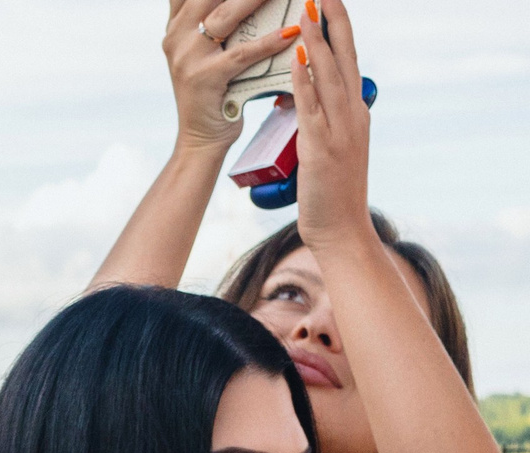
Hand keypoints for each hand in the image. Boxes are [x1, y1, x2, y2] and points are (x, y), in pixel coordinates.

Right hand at [164, 0, 302, 153]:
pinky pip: (241, 54)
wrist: (201, 138)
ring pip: (226, 16)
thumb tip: (252, 2)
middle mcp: (175, 37)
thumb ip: (217, 21)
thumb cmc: (216, 90)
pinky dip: (269, 42)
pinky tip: (292, 31)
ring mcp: (185, 58)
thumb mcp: (207, 51)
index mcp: (176, 26)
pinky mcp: (203, 79)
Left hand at [289, 0, 372, 251]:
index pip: (348, 60)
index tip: (330, 1)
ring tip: (308, 11)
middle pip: (344, 58)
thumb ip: (320, 118)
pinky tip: (299, 61)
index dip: (340, 29)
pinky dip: (306, 82)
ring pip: (330, 76)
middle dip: (333, 22)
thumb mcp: (329, 147)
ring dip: (319, 42)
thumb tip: (304, 93)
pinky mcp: (322, 148)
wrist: (341, 230)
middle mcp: (353, 114)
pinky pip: (312, 108)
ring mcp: (340, 130)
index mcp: (355, 112)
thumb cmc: (330, 192)